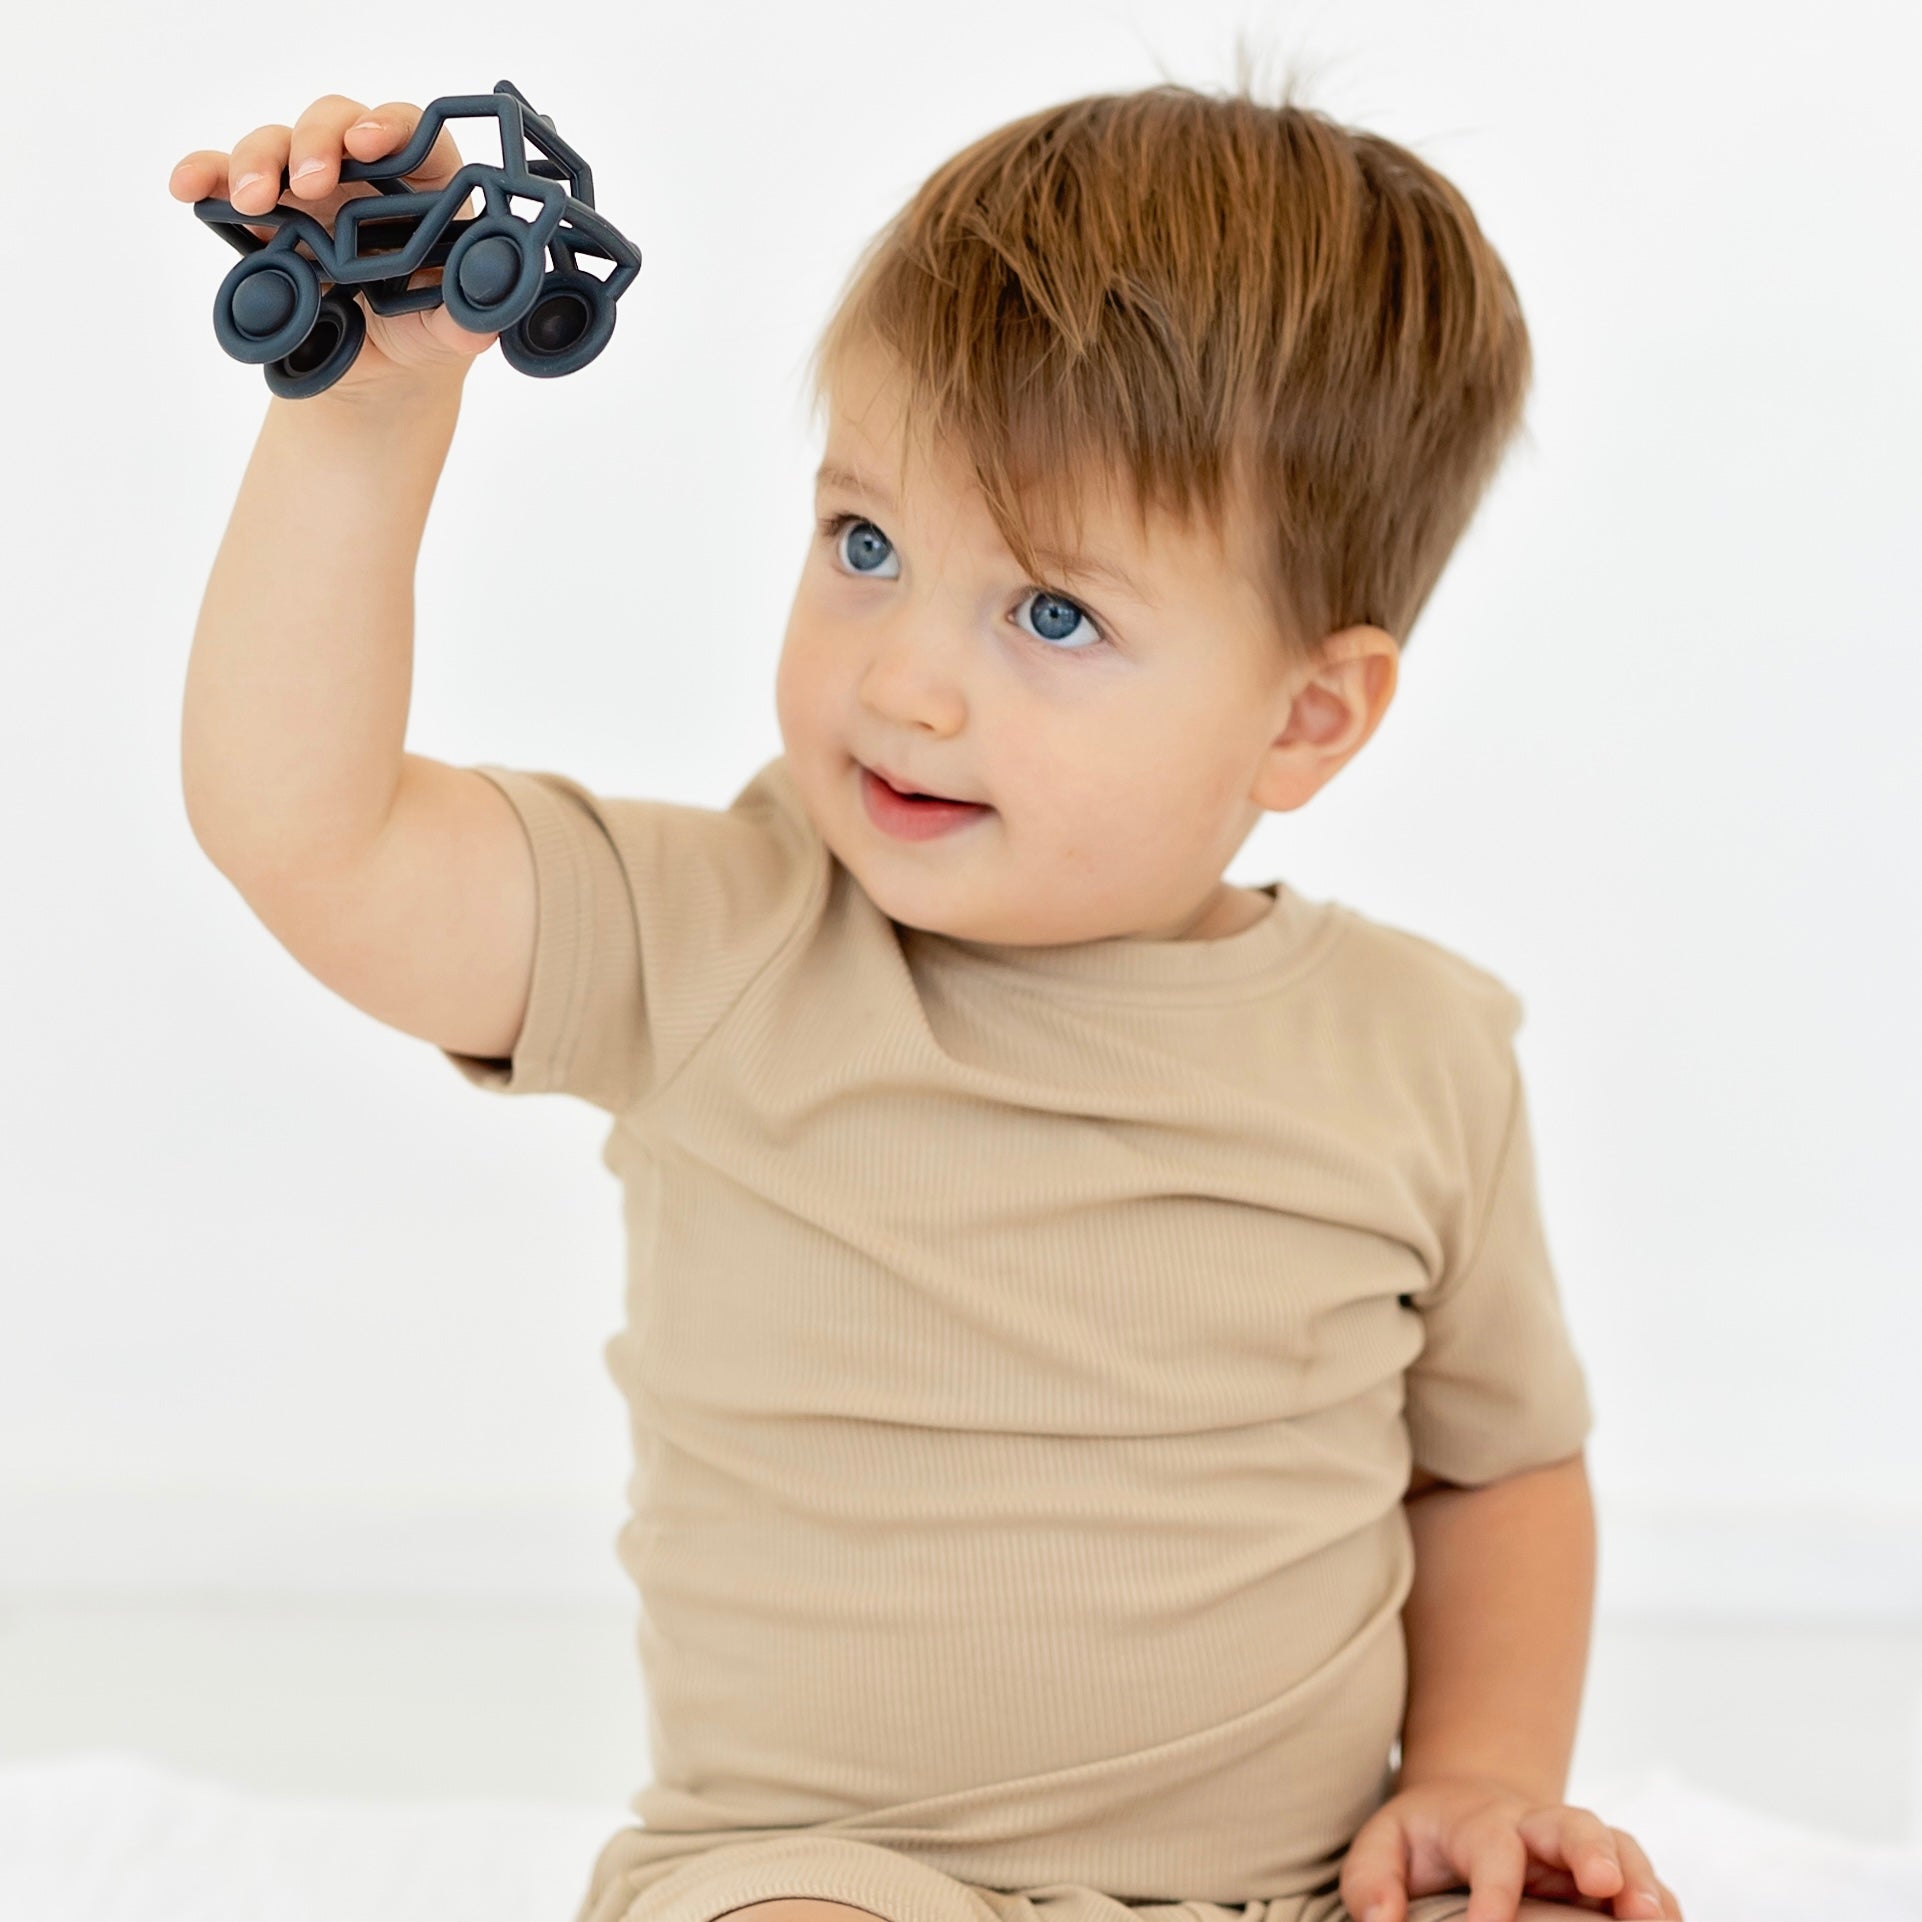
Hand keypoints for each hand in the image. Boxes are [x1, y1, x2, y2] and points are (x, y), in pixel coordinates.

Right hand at [168, 94, 499, 402]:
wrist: (378, 378)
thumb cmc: (423, 335)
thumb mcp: (451, 334)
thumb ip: (468, 317)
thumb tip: (483, 304)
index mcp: (426, 189)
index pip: (415, 135)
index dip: (392, 127)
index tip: (370, 144)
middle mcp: (367, 176)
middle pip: (337, 122)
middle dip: (318, 140)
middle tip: (310, 182)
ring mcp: (311, 190)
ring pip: (280, 143)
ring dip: (260, 160)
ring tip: (253, 201)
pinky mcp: (267, 215)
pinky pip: (227, 179)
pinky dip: (205, 175)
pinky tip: (187, 187)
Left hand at [1339, 1777, 1683, 1921]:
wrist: (1469, 1805)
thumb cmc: (1426, 1838)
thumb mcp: (1382, 1846)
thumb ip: (1371, 1882)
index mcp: (1480, 1821)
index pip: (1492, 1848)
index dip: (1494, 1893)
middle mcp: (1538, 1828)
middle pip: (1571, 1823)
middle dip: (1590, 1850)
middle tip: (1605, 1885)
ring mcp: (1581, 1850)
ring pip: (1621, 1849)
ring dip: (1641, 1881)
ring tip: (1651, 1917)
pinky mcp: (1610, 1877)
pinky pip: (1646, 1884)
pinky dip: (1663, 1904)